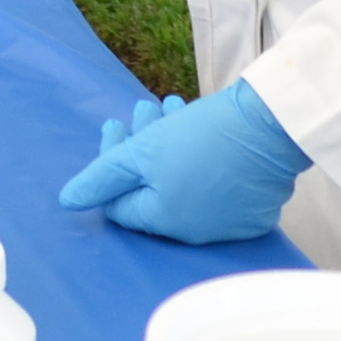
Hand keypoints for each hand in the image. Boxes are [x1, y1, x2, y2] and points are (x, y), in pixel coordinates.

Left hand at [58, 84, 307, 243]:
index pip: (120, 201)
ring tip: (173, 108)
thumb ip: (102, 178)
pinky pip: (215, 187)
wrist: (272, 126)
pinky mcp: (254, 210)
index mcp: (164, 223)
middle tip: (145, 109)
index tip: (116, 125)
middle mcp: (195, 233)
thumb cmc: (201, 137)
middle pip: (152, 190)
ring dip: (169, 145)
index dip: (110, 162)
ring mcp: (229, 224)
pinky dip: (201, 159)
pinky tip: (201, 127)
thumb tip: (68, 201)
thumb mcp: (142, 152)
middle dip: (140, 146)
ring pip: (183, 185)